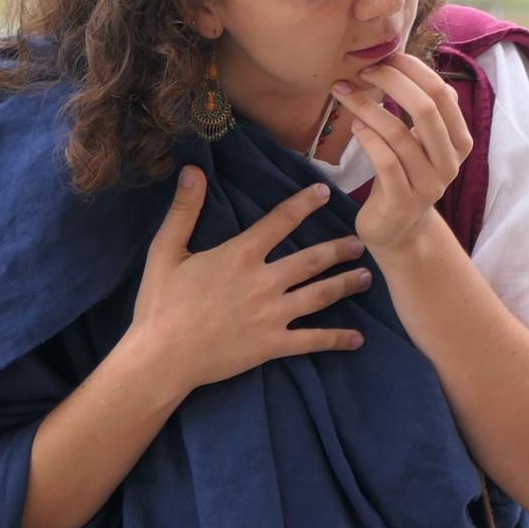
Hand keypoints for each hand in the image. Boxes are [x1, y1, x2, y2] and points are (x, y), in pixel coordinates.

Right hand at [124, 166, 369, 397]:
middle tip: (360, 243)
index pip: (281, 220)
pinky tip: (357, 339)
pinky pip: (313, 340)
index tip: (325, 192)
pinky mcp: (274, 344)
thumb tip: (193, 169)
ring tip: (367, 277)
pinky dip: (337, 339)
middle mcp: (265, 281)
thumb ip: (184, 210)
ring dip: (347, 284)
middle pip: (313, 260)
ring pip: (321, 295)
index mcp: (241, 255)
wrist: (162, 357)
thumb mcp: (166, 252)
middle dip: (340, 249)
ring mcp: (273, 314)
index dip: (305, 204)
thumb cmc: (161, 304)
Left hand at [329, 52, 472, 255]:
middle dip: (391, 82)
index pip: (442, 94)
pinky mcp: (403, 201)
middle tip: (363, 71)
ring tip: (345, 93)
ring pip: (400, 135)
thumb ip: (424, 110)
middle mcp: (450, 163)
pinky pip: (386, 163)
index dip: (413, 70)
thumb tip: (402, 62)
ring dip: (368, 107)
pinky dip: (368, 139)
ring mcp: (429, 185)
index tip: (384, 58)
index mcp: (459, 141)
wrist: (399, 229)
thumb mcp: (422, 142)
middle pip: (426, 109)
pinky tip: (354, 127)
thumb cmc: (406, 175)